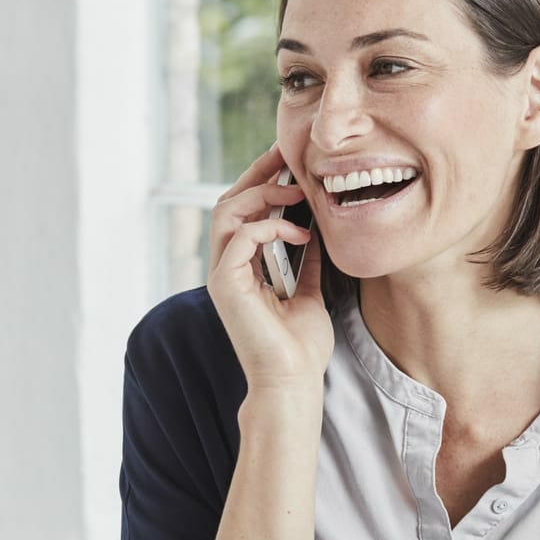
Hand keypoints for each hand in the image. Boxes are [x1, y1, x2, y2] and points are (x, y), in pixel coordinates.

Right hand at [205, 143, 333, 393]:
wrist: (293, 382)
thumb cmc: (300, 347)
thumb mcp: (309, 292)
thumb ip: (307, 261)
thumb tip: (317, 231)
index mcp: (241, 269)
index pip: (242, 212)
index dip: (263, 182)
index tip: (290, 162)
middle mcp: (226, 268)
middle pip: (228, 202)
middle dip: (258, 175)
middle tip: (289, 157)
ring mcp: (222, 276)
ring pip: (226, 212)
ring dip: (262, 195)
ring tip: (296, 193)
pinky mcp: (226, 285)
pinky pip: (240, 237)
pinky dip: (271, 227)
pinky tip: (301, 233)